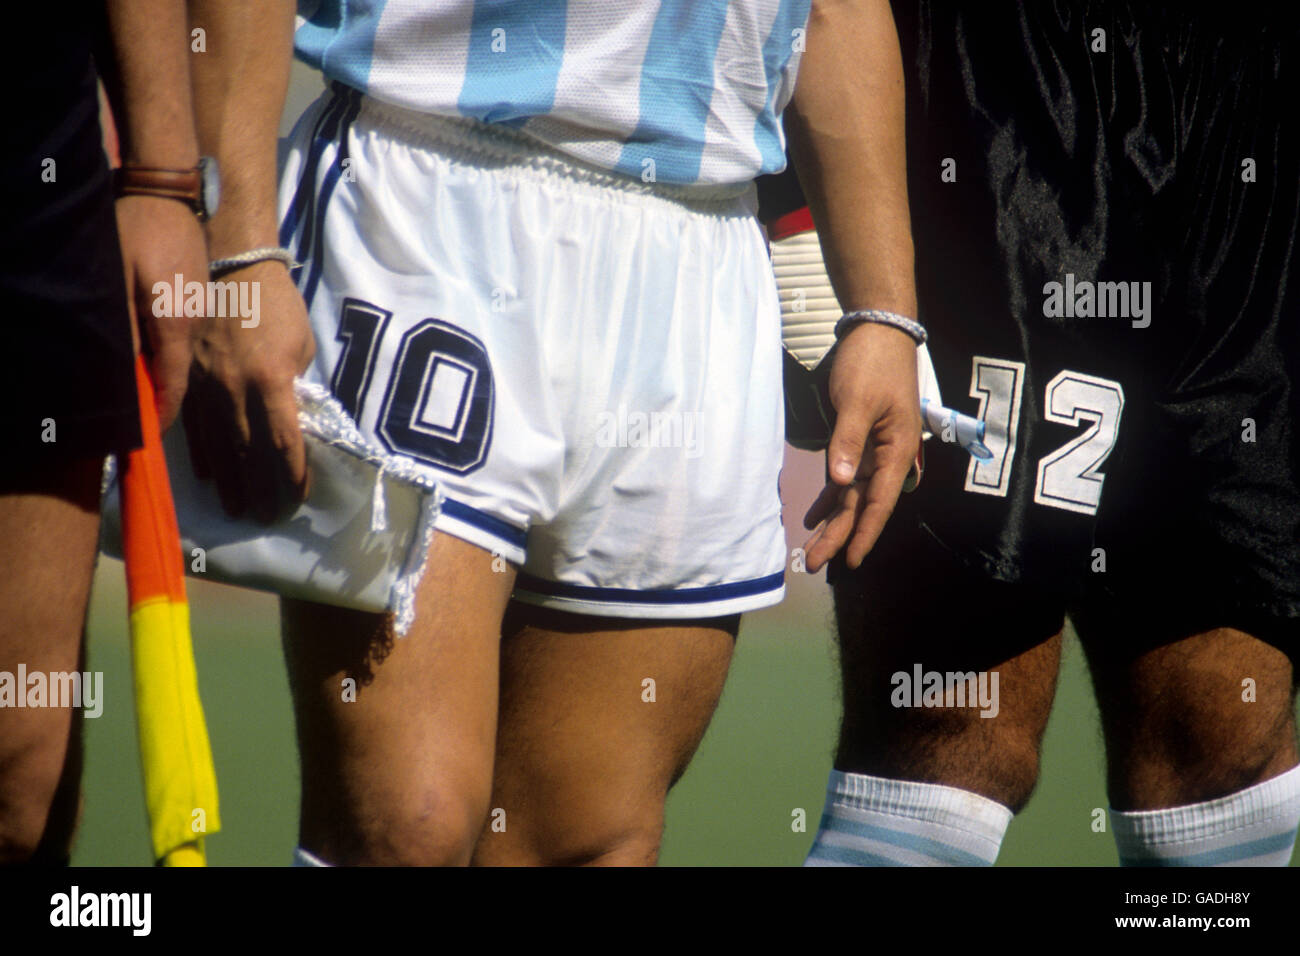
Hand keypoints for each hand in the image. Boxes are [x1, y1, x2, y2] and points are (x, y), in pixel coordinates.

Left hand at [115, 195, 208, 428]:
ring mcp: (199, 310)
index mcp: (176, 322)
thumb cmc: (139, 229)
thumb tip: (125, 376)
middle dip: (163, 400)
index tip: (149, 438)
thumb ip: (123, 330)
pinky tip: (154, 352)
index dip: (161, 413)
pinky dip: (169, 352)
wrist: (170, 192)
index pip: (172, 383)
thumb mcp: (118, 280)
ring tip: (149, 393)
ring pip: (182, 356)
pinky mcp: (197, 299)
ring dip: (166, 376)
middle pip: (179, 374)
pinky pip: (184, 337)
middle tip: (144, 422)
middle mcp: (194, 323)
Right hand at [183, 260, 315, 521]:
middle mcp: (235, 390)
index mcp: (270, 381)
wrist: (233, 266)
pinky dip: (204, 455)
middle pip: (249, 453)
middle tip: (267, 517)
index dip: (292, 474)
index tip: (298, 496)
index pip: (283, 441)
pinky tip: (211, 477)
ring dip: (231, 481)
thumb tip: (297, 421)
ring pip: (219, 446)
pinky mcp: (187, 379)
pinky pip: (194, 427)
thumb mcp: (303, 347)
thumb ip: (298, 387)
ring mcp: (206, 386)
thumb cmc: (277, 305)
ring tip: (238, 509)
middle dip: (261, 489)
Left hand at [801, 322, 920, 571]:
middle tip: (814, 563)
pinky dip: (831, 497)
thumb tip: (842, 483)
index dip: (862, 533)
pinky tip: (815, 516)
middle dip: (839, 535)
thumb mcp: (859, 403)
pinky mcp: (861, 441)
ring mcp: (875, 451)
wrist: (879, 330)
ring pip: (852, 495)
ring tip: (811, 548)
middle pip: (861, 505)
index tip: (850, 561)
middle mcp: (888, 458)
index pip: (877, 503)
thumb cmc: (872, 364)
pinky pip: (847, 479)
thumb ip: (848, 442)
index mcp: (896, 452)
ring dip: (833, 521)